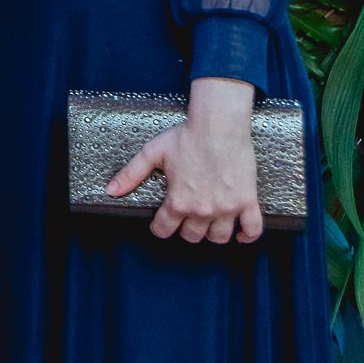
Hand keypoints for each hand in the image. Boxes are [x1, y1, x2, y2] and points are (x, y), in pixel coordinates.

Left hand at [107, 77, 262, 243]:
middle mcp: (202, 209)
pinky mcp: (247, 201)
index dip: (160, 228)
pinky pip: (253, 228)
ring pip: (219, 237)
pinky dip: (248, 236)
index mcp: (178, 201)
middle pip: (192, 236)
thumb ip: (131, 174)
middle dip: (185, 230)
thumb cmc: (186, 136)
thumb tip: (111, 190)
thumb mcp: (152, 153)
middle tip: (185, 220)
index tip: (161, 224)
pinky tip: (240, 235)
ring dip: (212, 234)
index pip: (165, 229)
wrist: (219, 125)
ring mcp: (227, 208)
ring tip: (208, 224)